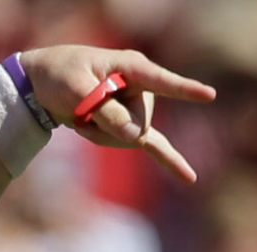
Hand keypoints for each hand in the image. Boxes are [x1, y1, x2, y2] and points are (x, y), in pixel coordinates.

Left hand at [19, 46, 215, 181]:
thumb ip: (105, 111)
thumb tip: (137, 136)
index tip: (209, 95)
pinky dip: (170, 161)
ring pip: (133, 138)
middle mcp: (141, 88)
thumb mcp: (75, 89)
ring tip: (83, 117)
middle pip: (139, 122)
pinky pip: (155, 145)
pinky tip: (189, 178)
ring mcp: (138, 107)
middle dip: (108, 125)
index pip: (161, 81)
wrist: (46, 83)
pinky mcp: (130, 125)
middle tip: (81, 109)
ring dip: (103, 136)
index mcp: (131, 67)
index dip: (183, 90)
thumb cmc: (60, 76)